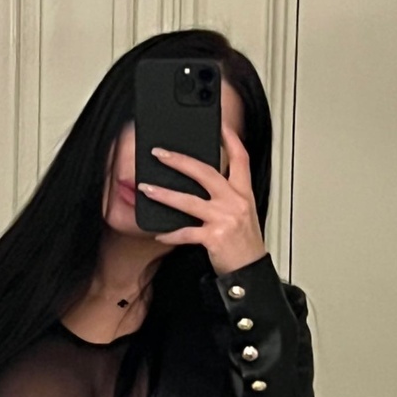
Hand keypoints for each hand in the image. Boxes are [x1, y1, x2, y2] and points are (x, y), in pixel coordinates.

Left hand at [137, 123, 266, 275]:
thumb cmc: (244, 244)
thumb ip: (226, 196)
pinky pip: (185, 233)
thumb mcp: (242, 213)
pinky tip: (159, 233)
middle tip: (159, 153)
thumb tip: (199, 183)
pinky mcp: (214, 237)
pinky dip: (170, 234)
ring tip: (146, 188)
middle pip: (206, 172)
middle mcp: (235, 202)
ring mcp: (224, 219)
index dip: (230, 139)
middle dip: (179, 160)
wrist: (250, 272)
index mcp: (242, 193)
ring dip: (163, 194)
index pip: (240, 158)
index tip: (220, 125)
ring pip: (188, 201)